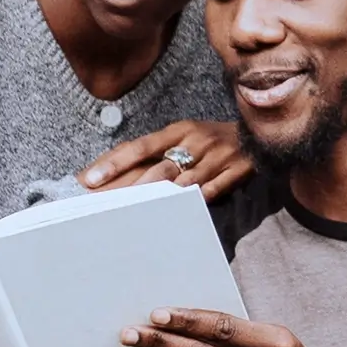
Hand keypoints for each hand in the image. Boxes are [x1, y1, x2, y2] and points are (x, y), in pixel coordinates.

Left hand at [82, 120, 253, 200]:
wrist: (257, 133)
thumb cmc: (208, 139)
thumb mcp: (181, 135)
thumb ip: (150, 151)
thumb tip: (106, 168)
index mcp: (178, 130)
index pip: (139, 147)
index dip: (113, 163)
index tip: (89, 180)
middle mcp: (196, 142)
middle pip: (159, 168)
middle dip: (131, 189)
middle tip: (106, 206)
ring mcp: (217, 157)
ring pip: (185, 182)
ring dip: (160, 199)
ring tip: (135, 215)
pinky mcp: (236, 171)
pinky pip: (214, 190)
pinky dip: (197, 200)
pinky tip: (179, 214)